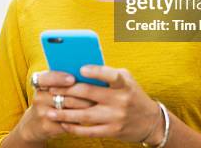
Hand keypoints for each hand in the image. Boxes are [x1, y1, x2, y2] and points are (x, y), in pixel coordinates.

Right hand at [16, 70, 95, 142]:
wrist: (34, 123)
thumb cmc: (50, 100)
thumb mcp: (50, 87)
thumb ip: (63, 80)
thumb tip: (86, 74)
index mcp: (38, 83)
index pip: (46, 77)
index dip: (59, 78)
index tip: (72, 79)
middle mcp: (38, 97)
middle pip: (62, 95)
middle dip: (80, 94)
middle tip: (95, 92)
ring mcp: (41, 113)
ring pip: (67, 109)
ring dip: (82, 107)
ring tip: (95, 104)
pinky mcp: (46, 127)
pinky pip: (67, 123)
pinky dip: (78, 120)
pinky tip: (87, 118)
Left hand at [47, 65, 162, 142]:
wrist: (151, 122)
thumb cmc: (132, 94)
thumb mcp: (126, 80)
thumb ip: (108, 73)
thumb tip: (80, 68)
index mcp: (124, 84)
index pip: (111, 75)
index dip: (96, 72)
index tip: (80, 69)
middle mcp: (120, 100)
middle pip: (89, 94)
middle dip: (67, 91)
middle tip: (52, 89)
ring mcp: (115, 117)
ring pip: (84, 115)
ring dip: (64, 113)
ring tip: (50, 111)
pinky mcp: (112, 131)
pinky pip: (88, 131)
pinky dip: (73, 128)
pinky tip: (62, 124)